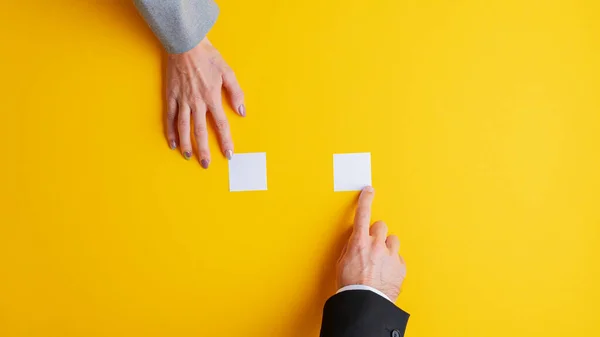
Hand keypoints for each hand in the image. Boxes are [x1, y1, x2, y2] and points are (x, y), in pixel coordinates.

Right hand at [166, 37, 244, 167]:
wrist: (185, 44)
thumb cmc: (207, 56)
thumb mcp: (228, 72)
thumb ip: (236, 93)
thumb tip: (242, 112)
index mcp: (212, 98)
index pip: (221, 125)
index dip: (225, 141)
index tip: (228, 155)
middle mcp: (196, 103)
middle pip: (200, 131)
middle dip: (204, 150)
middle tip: (206, 164)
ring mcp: (182, 100)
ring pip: (183, 127)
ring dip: (186, 144)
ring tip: (188, 157)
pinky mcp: (170, 96)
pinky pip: (170, 117)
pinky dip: (170, 131)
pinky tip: (172, 143)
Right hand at [337, 186, 406, 301]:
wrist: (365, 303)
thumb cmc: (351, 286)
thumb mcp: (342, 263)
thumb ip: (351, 248)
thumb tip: (356, 241)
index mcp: (360, 242)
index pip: (363, 214)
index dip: (365, 200)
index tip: (368, 191)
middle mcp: (377, 245)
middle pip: (381, 226)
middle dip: (377, 233)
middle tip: (372, 245)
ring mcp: (391, 256)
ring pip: (393, 240)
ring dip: (387, 247)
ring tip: (380, 260)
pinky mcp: (400, 267)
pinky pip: (398, 258)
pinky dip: (393, 262)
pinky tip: (385, 271)